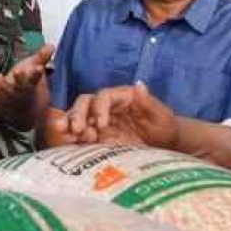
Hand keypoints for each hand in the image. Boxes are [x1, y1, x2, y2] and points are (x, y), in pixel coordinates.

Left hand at [0, 44, 53, 112]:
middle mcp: (20, 89)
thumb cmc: (28, 82)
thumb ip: (42, 57)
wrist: (23, 107)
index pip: (35, 77)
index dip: (36, 73)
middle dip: (19, 79)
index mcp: (30, 82)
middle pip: (20, 85)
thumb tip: (51, 44)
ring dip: (1, 84)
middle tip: (17, 71)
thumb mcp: (35, 69)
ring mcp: (9, 94)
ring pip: (5, 90)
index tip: (38, 68)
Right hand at [62, 82, 178, 148]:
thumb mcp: (161, 115)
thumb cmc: (164, 126)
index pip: (103, 96)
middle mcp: (106, 106)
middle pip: (85, 104)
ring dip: (70, 125)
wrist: (164, 145)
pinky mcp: (97, 136)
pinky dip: (73, 138)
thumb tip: (139, 85)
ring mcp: (99, 121)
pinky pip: (81, 134)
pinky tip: (68, 144)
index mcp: (120, 97)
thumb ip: (148, 102)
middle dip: (77, 114)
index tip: (101, 124)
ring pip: (78, 118)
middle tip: (75, 129)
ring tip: (66, 136)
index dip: (99, 107)